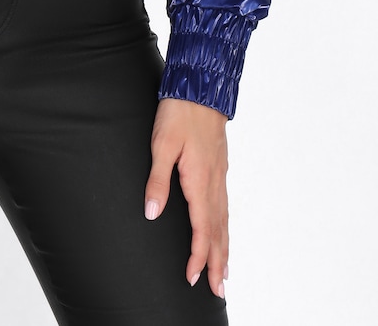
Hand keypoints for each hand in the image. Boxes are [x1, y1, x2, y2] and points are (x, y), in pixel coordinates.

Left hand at [144, 98, 228, 298]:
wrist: (201, 88)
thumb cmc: (179, 113)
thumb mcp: (161, 144)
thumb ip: (157, 180)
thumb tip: (152, 213)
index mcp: (199, 180)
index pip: (202, 228)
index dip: (198, 255)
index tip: (193, 277)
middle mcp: (214, 182)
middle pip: (218, 231)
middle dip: (218, 262)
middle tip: (218, 289)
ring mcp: (219, 175)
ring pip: (224, 219)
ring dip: (225, 247)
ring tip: (225, 271)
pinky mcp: (219, 167)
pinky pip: (225, 205)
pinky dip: (225, 225)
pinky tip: (223, 230)